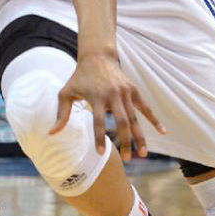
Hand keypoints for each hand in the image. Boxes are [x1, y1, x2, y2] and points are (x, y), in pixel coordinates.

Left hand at [49, 52, 165, 160]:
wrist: (97, 56)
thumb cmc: (79, 77)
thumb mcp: (66, 93)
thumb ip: (61, 114)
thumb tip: (51, 134)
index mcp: (96, 97)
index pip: (99, 121)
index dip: (100, 137)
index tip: (101, 153)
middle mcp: (113, 95)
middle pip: (121, 122)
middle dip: (125, 142)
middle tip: (127, 159)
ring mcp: (125, 93)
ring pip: (134, 118)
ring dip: (140, 136)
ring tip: (143, 154)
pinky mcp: (133, 90)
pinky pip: (145, 107)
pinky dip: (154, 119)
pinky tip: (163, 132)